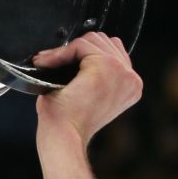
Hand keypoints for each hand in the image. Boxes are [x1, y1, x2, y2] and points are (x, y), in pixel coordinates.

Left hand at [31, 31, 142, 150]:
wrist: (63, 138)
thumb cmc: (67, 124)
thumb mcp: (84, 95)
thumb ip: (90, 74)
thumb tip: (75, 55)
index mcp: (129, 86)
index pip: (112, 52)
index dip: (84, 56)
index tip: (61, 68)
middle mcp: (131, 79)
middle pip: (104, 42)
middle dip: (76, 51)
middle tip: (51, 65)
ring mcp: (122, 71)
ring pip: (93, 40)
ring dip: (67, 52)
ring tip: (48, 65)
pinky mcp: (106, 66)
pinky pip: (81, 45)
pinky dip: (61, 53)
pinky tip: (46, 64)